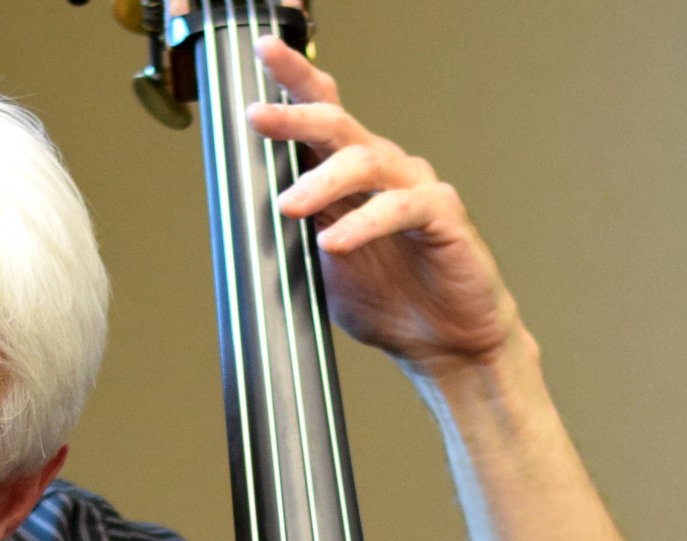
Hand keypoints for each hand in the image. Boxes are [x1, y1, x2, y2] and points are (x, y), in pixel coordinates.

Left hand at [246, 37, 521, 377]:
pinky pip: (400, 207)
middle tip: (258, 116)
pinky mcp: (443, 214)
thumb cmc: (388, 300)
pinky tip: (336, 242)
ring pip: (366, 161)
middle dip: (295, 114)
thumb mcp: (322, 265)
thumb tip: (243, 211)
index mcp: (352, 174)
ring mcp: (416, 186)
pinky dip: (363, 223)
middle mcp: (385, 169)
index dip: (295, 78)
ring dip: (321, 181)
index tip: (263, 49)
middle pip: (338, 123)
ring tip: (289, 205)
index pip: (322, 114)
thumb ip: (294, 232)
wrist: (444, 345)